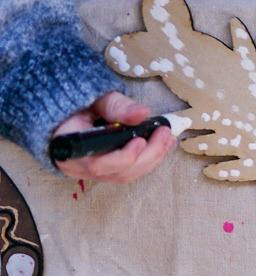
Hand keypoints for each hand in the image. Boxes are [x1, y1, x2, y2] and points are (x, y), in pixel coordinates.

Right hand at [52, 92, 173, 184]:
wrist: (68, 115)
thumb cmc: (77, 107)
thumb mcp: (94, 100)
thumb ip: (116, 106)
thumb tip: (142, 113)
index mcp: (68, 148)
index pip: (96, 163)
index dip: (122, 157)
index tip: (140, 140)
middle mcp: (79, 167)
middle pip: (119, 171)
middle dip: (147, 154)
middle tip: (164, 134)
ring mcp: (93, 173)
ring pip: (127, 175)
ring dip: (152, 158)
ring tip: (167, 138)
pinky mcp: (106, 173)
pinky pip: (130, 172)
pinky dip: (148, 160)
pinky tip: (161, 146)